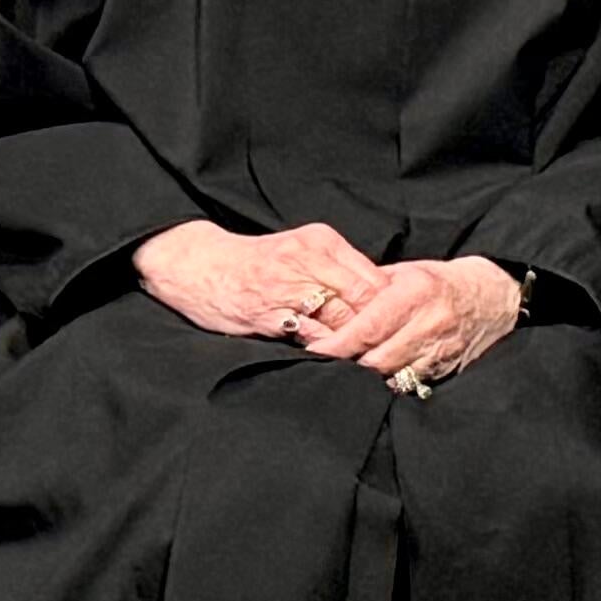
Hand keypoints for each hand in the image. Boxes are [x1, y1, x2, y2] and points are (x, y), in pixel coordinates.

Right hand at [135, 218, 386, 343]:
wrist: (200, 266)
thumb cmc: (257, 262)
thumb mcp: (302, 250)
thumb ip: (338, 269)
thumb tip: (380, 296)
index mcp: (322, 241)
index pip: (373, 278)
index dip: (389, 307)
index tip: (400, 326)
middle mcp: (309, 259)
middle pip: (363, 300)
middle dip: (377, 328)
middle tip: (390, 349)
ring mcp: (288, 286)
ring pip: (340, 320)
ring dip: (355, 343)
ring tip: (370, 359)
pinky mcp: (269, 313)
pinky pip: (310, 337)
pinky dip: (326, 350)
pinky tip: (335, 359)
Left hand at [295, 256, 524, 394]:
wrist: (493, 298)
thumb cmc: (439, 281)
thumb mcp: (405, 273)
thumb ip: (369, 290)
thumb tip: (329, 306)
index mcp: (416, 292)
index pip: (367, 328)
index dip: (337, 344)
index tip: (313, 349)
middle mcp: (430, 323)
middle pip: (375, 359)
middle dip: (345, 364)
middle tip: (321, 362)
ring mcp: (440, 350)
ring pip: (390, 376)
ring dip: (364, 376)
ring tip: (343, 371)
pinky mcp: (446, 369)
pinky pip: (408, 383)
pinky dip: (386, 381)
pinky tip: (372, 376)